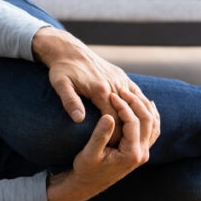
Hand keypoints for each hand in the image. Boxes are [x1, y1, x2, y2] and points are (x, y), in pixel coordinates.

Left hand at [32, 27, 152, 141]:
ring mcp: (120, 79)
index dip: (115, 137)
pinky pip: (136, 93)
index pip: (114, 120)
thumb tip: (79, 119)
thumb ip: (70, 102)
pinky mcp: (121, 76)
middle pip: (128, 114)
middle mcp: (114, 84)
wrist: (69, 49)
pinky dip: (140, 106)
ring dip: (137, 119)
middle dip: (128, 132)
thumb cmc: (61, 69)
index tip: (113, 151)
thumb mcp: (60, 85)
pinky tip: (139, 118)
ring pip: (137, 103)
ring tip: (134, 137)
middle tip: (125, 148)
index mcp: (100, 90)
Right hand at [46, 90, 159, 200]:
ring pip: (153, 124)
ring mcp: (143, 153)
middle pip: (148, 121)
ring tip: (131, 94)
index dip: (123, 106)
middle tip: (122, 91)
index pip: (133, 122)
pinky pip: (152, 130)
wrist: (87, 184)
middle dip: (135, 103)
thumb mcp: (89, 153)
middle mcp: (142, 154)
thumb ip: (100, 136)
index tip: (111, 95)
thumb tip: (109, 116)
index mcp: (131, 154)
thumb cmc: (85, 169)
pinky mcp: (141, 151)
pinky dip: (150, 116)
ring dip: (144, 107)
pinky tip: (144, 105)